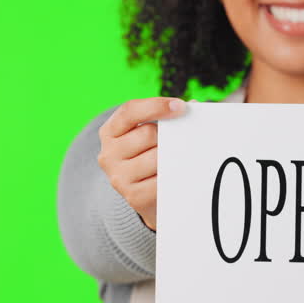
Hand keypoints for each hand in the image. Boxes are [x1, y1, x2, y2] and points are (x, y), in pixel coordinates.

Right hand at [97, 97, 187, 229]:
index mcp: (110, 132)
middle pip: (148, 134)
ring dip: (174, 156)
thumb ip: (166, 117)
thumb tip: (195, 108)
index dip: (155, 106)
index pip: (129, 111)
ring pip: (157, 157)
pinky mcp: (134, 196)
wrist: (143, 194)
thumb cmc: (150, 154)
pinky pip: (163, 180)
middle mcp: (108, 154)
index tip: (180, 106)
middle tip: (179, 140)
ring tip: (178, 158)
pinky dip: (175, 175)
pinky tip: (177, 173)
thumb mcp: (150, 133)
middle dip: (169, 135)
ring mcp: (119, 177)